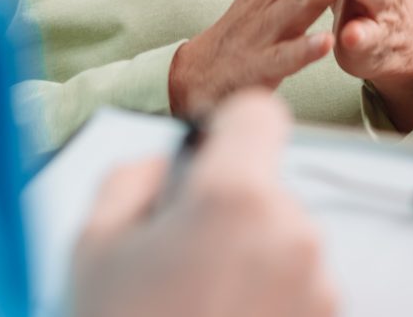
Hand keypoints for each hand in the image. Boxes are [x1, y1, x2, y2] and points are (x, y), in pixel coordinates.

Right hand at [72, 91, 335, 316]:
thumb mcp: (92, 250)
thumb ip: (133, 179)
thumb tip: (165, 167)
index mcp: (235, 200)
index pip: (260, 115)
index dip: (227, 131)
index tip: (203, 162)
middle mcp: (293, 239)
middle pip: (267, 192)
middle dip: (226, 217)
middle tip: (175, 268)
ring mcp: (320, 294)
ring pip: (283, 250)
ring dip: (248, 270)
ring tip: (196, 313)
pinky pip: (297, 299)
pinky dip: (266, 311)